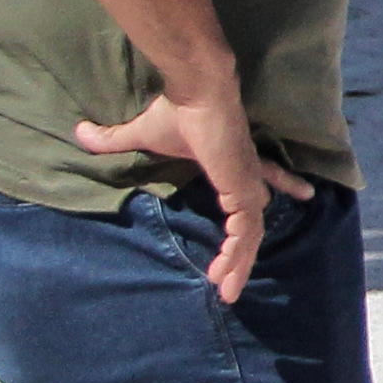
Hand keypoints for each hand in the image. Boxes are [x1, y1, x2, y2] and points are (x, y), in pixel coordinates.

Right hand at [71, 77, 312, 305]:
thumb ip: (113, 140)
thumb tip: (79, 133)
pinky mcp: (242, 190)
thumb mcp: (141, 134)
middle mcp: (246, 173)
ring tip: (225, 290)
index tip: (302, 194)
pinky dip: (238, 253)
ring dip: (238, 261)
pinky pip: (245, 231)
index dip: (280, 184)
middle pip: (256, 216)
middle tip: (231, 278)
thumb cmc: (176, 111)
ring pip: (251, 232)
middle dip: (246, 248)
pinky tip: (224, 273)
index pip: (264, 175)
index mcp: (235, 159)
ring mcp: (246, 183)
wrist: (198, 92)